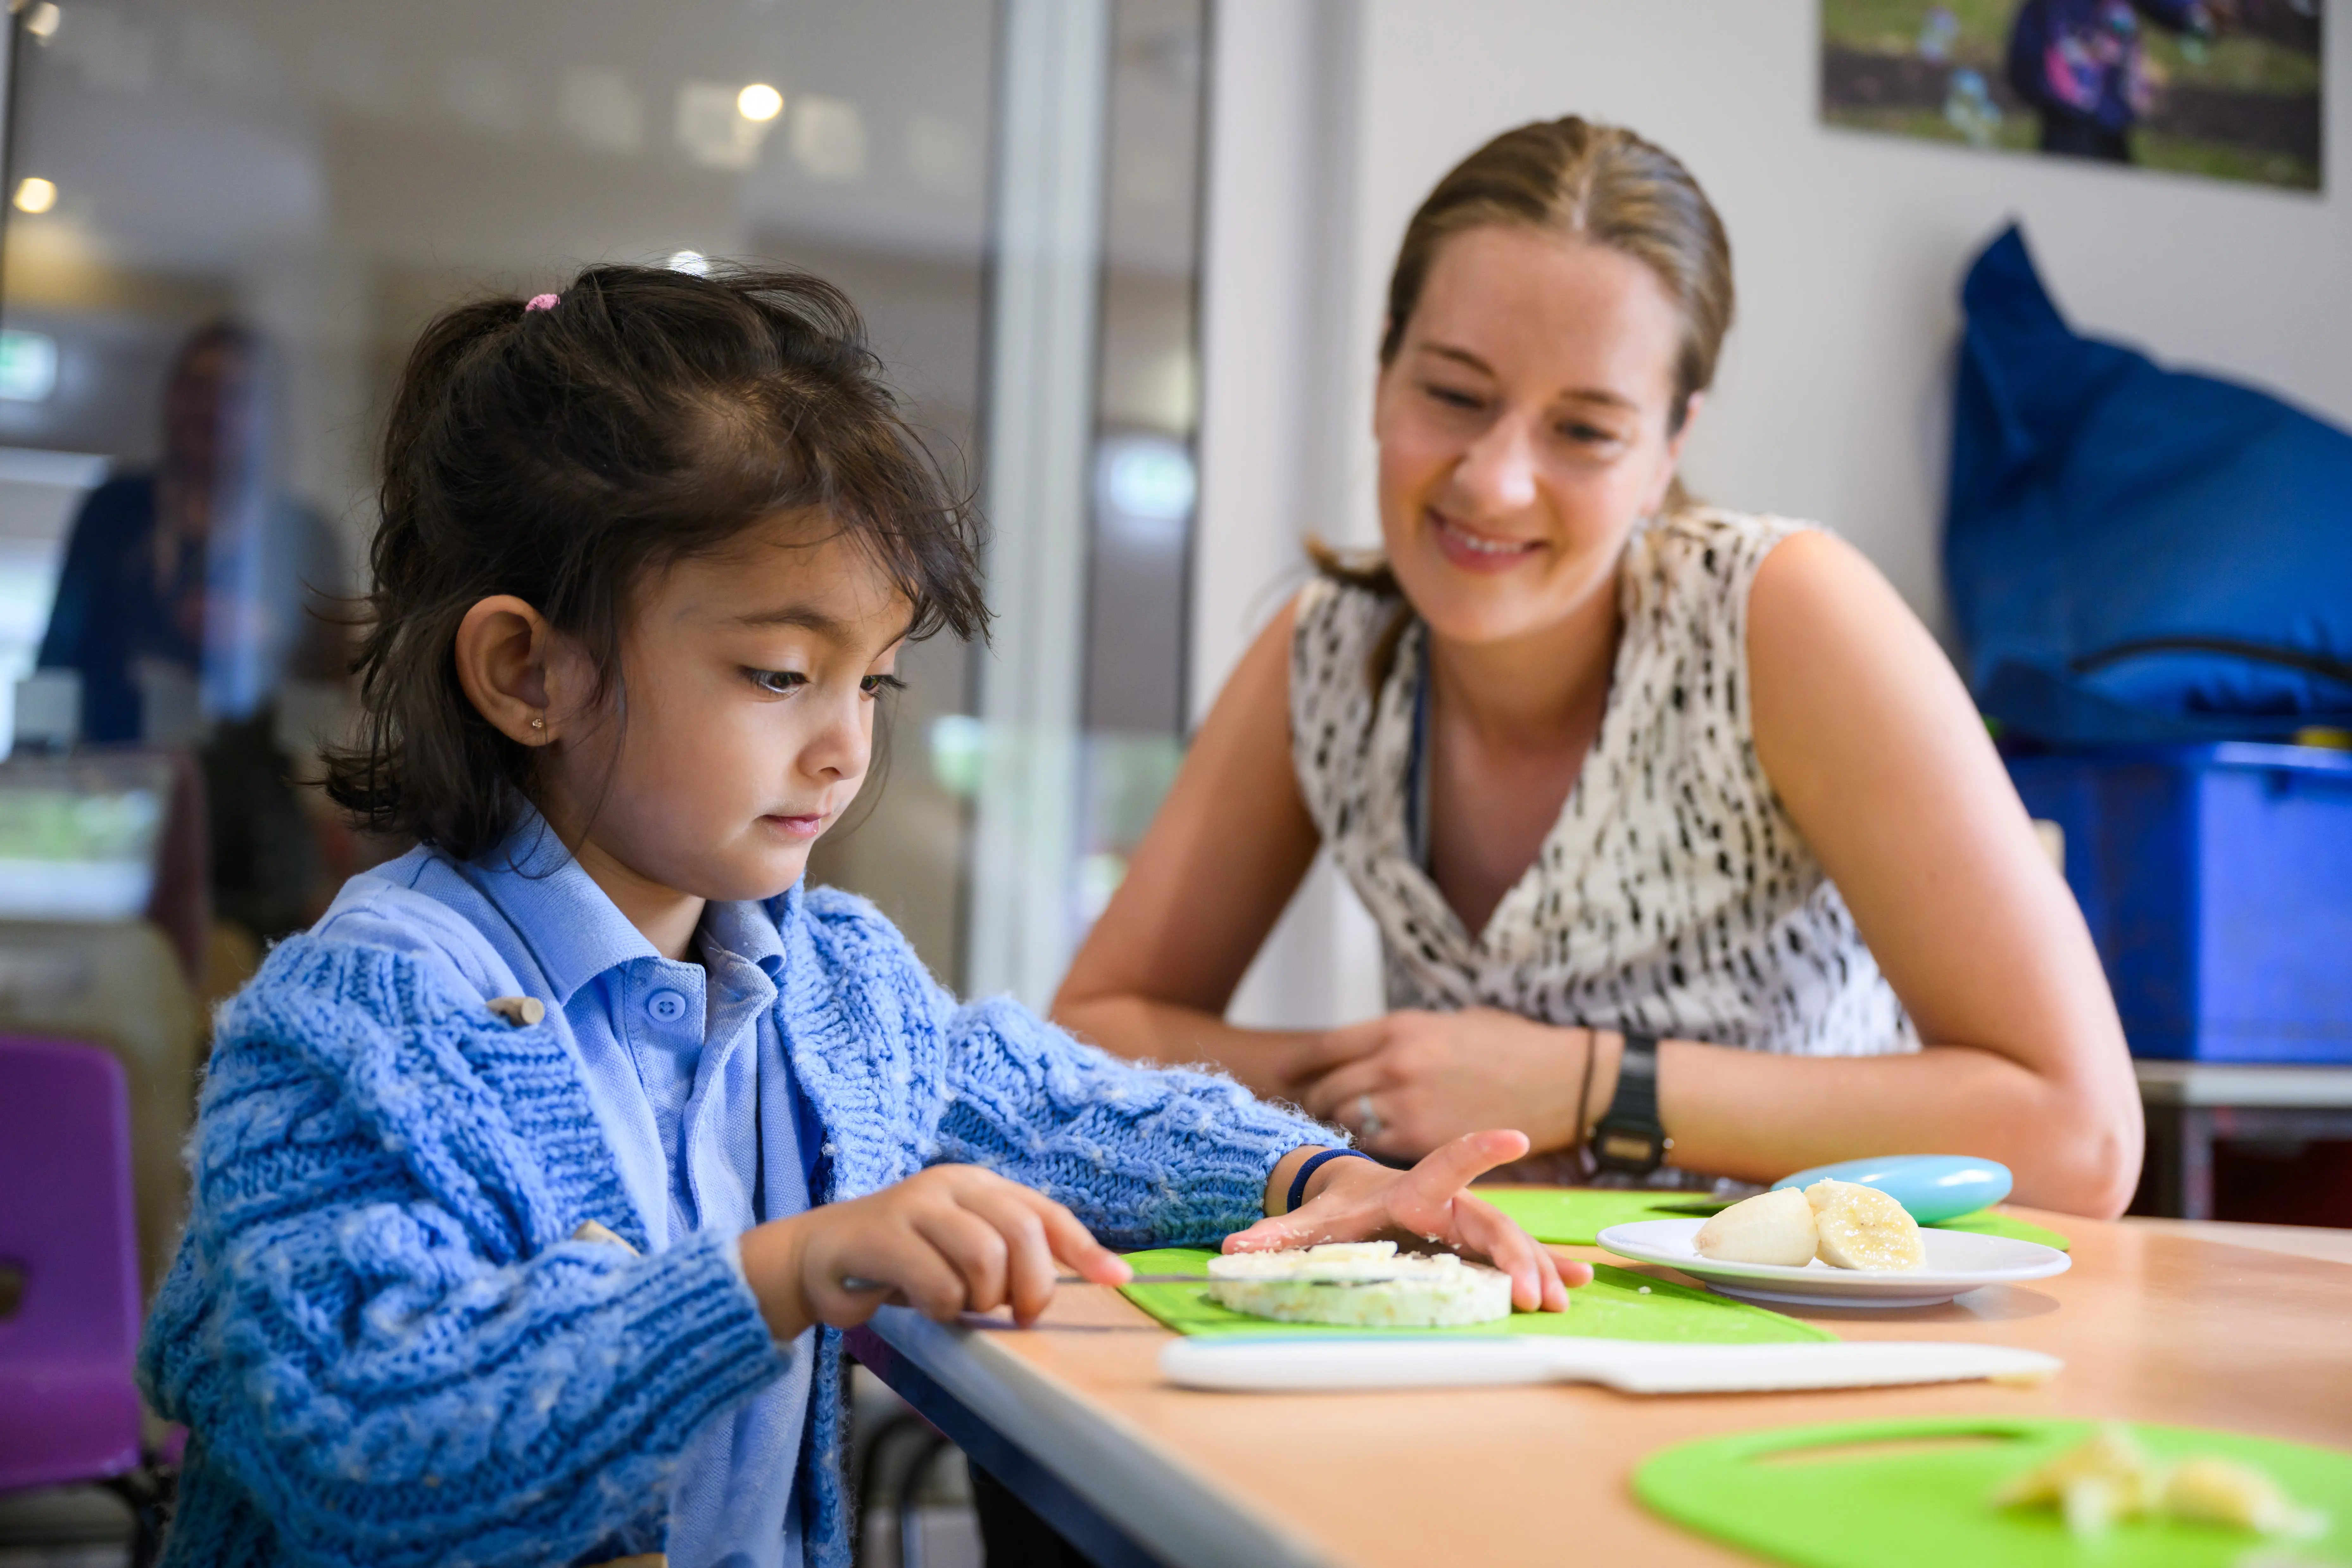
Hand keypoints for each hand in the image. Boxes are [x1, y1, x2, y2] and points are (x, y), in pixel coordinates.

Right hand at [738, 1165, 1131, 1338]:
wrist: (817, 1258)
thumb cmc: (902, 1263)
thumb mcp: (963, 1253)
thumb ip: (1012, 1259)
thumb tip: (1084, 1279)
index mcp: (980, 1186)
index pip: (1046, 1213)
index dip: (1085, 1248)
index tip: (1117, 1279)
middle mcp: (953, 1185)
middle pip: (1023, 1233)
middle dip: (1032, 1286)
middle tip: (1016, 1315)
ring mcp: (916, 1204)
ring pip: (985, 1256)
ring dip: (980, 1299)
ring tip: (958, 1307)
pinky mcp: (883, 1233)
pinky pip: (938, 1281)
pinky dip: (942, 1307)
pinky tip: (926, 1307)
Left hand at [1223, 1130, 1587, 1310]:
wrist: (1358, 1190)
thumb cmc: (1341, 1203)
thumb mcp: (1313, 1217)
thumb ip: (1277, 1234)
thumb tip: (1231, 1250)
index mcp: (1411, 1190)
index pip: (1446, 1165)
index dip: (1478, 1149)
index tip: (1513, 1137)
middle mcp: (1448, 1204)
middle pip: (1489, 1221)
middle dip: (1514, 1254)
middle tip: (1532, 1292)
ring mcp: (1467, 1223)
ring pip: (1509, 1241)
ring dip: (1535, 1267)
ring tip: (1556, 1298)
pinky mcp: (1477, 1245)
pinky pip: (1516, 1254)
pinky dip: (1546, 1264)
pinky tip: (1576, 1279)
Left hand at [1292, 1008, 1590, 1161]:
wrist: (1558, 1080)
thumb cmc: (1508, 1046)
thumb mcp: (1447, 1023)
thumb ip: (1403, 1038)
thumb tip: (1370, 1053)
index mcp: (1397, 1029)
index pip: (1325, 1049)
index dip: (1300, 1064)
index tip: (1286, 1073)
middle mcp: (1392, 1065)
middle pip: (1327, 1089)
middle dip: (1318, 1099)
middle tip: (1316, 1107)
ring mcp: (1404, 1105)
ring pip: (1345, 1121)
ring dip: (1341, 1125)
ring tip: (1345, 1128)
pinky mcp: (1421, 1142)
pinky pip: (1375, 1146)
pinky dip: (1370, 1146)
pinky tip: (1378, 1143)